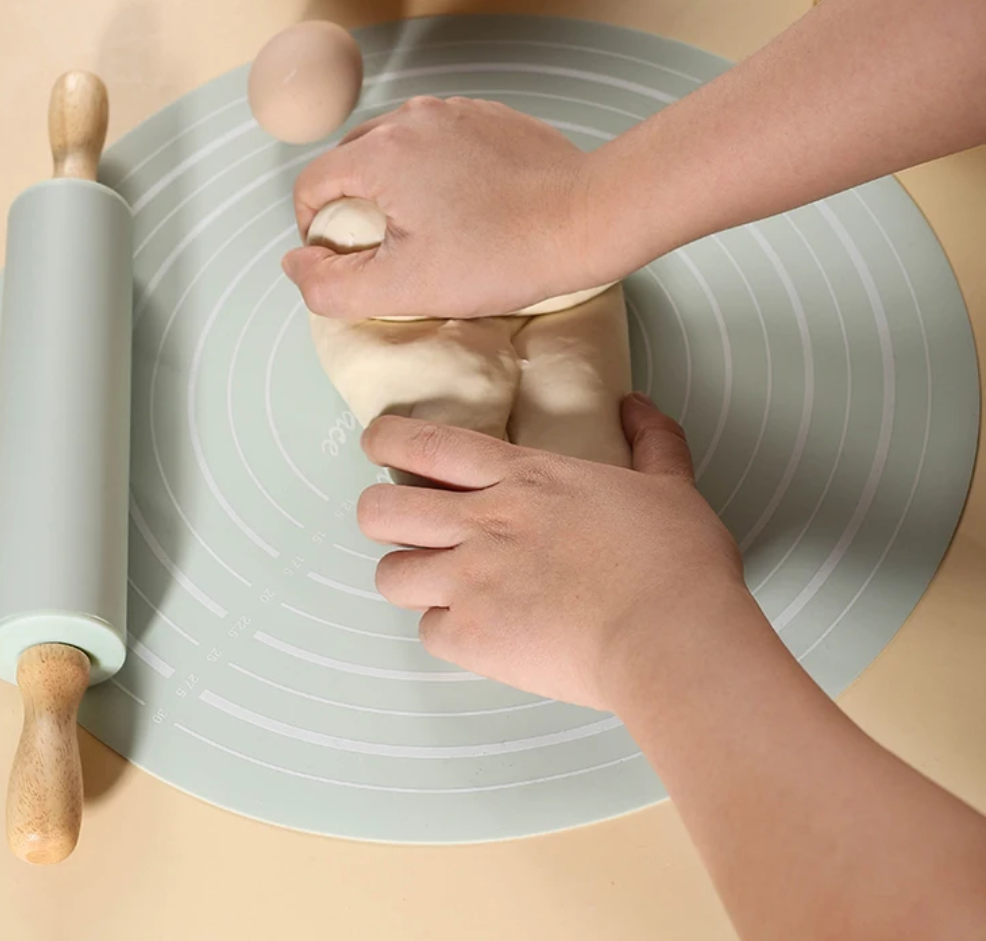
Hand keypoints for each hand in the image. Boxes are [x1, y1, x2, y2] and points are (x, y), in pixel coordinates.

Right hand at [284, 97, 601, 319]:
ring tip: (430, 231)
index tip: (346, 263)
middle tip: (388, 253)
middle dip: (355, 208)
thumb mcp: (404, 288)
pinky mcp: (490, 117)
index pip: (312, 186)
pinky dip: (438, 173)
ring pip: (397, 149)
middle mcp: (412, 117)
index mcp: (380, 152)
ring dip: (396, 188)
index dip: (315, 232)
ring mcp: (455, 112)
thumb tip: (295, 266)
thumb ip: (332, 285)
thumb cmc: (500, 256)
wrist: (587, 219)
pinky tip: (468, 209)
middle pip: (351, 162)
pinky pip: (441, 142)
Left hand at [356, 394, 743, 710]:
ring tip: (434, 582)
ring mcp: (471, 582)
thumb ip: (651, 442)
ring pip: (390, 574)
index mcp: (524, 479)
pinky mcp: (473, 639)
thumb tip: (638, 408)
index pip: (428, 444)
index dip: (388, 439)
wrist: (669, 637)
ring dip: (408, 576)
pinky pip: (428, 633)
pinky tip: (477, 632)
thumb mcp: (669, 486)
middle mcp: (484, 523)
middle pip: (383, 509)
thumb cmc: (673, 564)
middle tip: (396, 520)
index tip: (375, 441)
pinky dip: (446, 632)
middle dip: (377, 512)